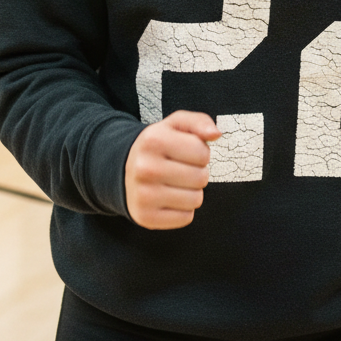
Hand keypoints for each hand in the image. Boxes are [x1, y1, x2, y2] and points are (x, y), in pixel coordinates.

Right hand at [124, 110, 220, 228]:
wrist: (124, 169)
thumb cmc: (157, 146)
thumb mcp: (175, 125)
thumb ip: (199, 122)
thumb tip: (216, 133)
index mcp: (153, 140)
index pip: (203, 153)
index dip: (201, 152)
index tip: (187, 152)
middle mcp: (146, 168)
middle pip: (201, 177)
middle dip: (198, 172)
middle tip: (181, 168)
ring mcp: (144, 195)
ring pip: (196, 199)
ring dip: (192, 191)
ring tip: (176, 182)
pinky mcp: (146, 217)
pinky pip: (186, 218)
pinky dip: (183, 209)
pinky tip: (169, 197)